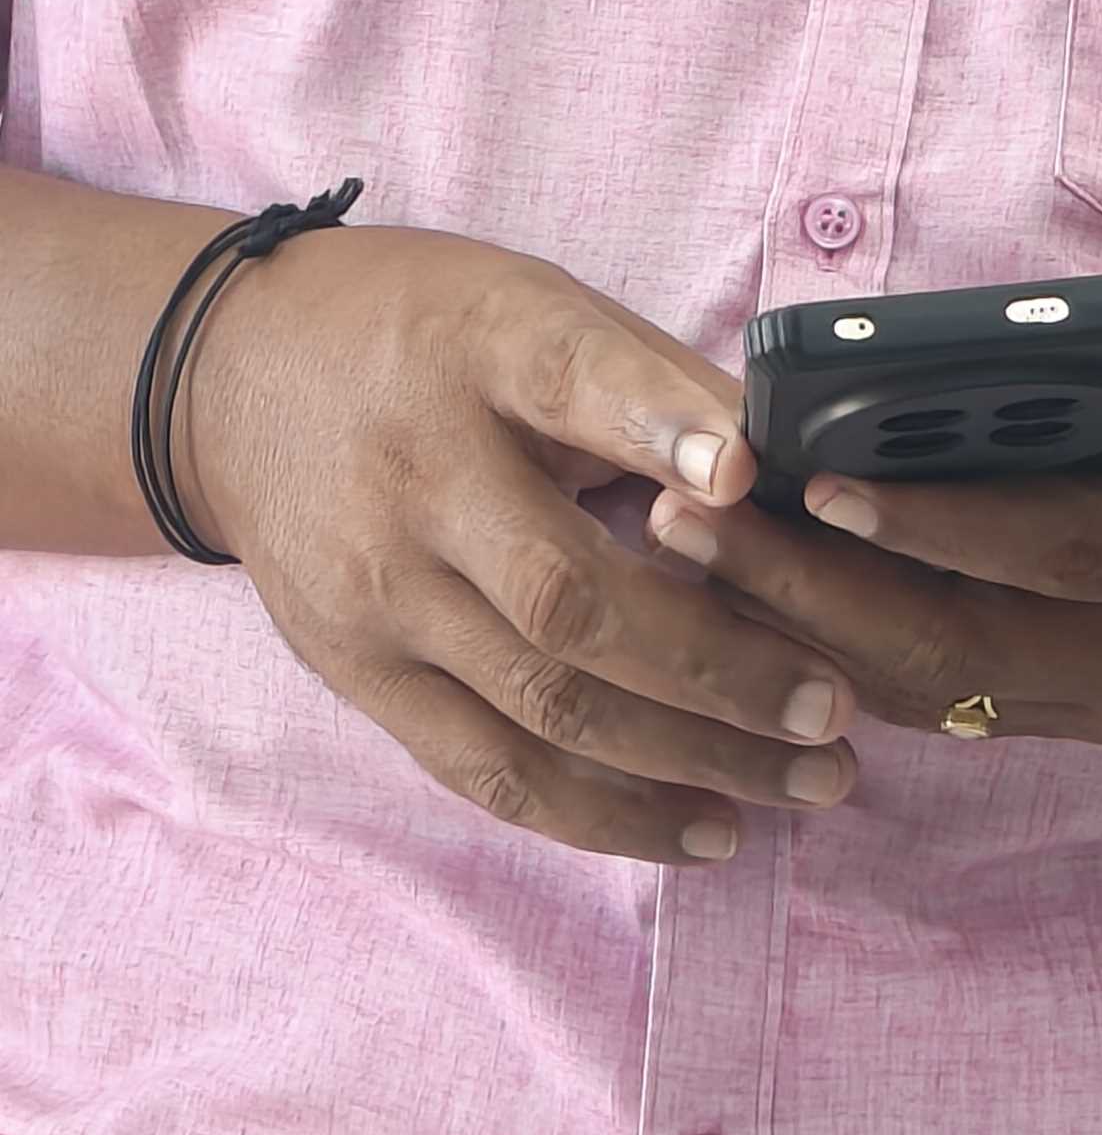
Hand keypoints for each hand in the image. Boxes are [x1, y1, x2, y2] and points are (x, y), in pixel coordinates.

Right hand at [184, 221, 859, 858]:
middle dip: (719, 666)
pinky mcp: (358, 674)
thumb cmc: (420, 334)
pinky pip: (488, 768)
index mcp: (473, 353)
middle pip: (569, 598)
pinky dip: (603, 813)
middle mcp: (415, 481)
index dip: (658, 427)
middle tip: (834, 709)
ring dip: (690, 758)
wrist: (234, 381)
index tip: (747, 474)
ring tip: (810, 781)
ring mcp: (378, 594)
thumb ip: (648, 378)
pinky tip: (703, 829)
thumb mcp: (524, 305)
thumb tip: (789, 453)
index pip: (566, 384)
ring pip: (543, 707)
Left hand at [643, 290, 1101, 740]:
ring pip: (937, 687)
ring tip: (686, 547)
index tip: (822, 475)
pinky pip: (953, 693)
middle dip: (810, 586)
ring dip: (804, 625)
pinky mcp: (1097, 700)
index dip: (940, 521)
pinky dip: (849, 652)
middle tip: (682, 516)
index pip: (1062, 551)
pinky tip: (760, 593)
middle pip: (960, 645)